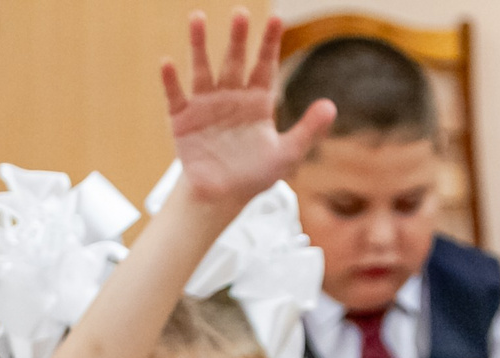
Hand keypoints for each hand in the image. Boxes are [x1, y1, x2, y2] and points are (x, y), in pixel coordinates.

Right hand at [161, 10, 334, 211]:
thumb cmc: (255, 174)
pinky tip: (167, 63)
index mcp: (257, 101)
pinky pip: (176, 96)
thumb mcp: (287, 154)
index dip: (269, 44)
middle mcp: (231, 95)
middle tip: (239, 14)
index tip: (276, 19)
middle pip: (235, 61)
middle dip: (237, 38)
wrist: (223, 197)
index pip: (265, 66)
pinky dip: (171, 80)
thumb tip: (331, 106)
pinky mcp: (183, 119)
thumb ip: (308, 130)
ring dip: (198, 45)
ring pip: (202, 69)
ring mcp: (205, 105)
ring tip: (197, 18)